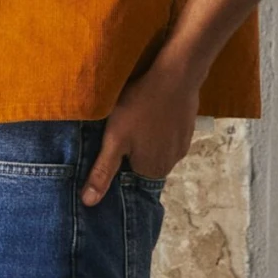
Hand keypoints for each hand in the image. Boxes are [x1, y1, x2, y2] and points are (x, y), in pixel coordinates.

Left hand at [81, 49, 210, 204]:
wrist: (175, 75)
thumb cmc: (140, 107)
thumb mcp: (114, 140)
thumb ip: (103, 171)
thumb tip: (89, 203)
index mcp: (152, 171)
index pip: (129, 176)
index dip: (118, 161)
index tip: (110, 145)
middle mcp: (171, 164)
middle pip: (144, 162)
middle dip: (132, 150)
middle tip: (120, 128)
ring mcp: (183, 145)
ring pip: (156, 147)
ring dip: (146, 138)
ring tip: (135, 118)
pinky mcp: (188, 128)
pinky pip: (168, 134)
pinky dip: (159, 127)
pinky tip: (151, 112)